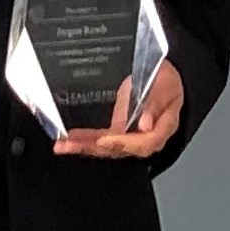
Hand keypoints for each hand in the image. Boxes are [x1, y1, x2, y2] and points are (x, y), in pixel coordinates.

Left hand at [54, 59, 185, 160]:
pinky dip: (84, 140)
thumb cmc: (166, 83)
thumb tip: (145, 124)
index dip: (123, 143)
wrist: (164, 80)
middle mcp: (144, 138)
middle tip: (72, 144)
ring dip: (83, 147)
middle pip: (120, 149)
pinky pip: (100, 140)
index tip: (105, 140)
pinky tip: (68, 141)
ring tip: (63, 145)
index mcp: (162, 129)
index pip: (144, 143)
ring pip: (106, 147)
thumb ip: (155, 103)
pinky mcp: (118, 133)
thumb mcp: (164, 85)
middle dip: (93, 147)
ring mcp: (129, 137)